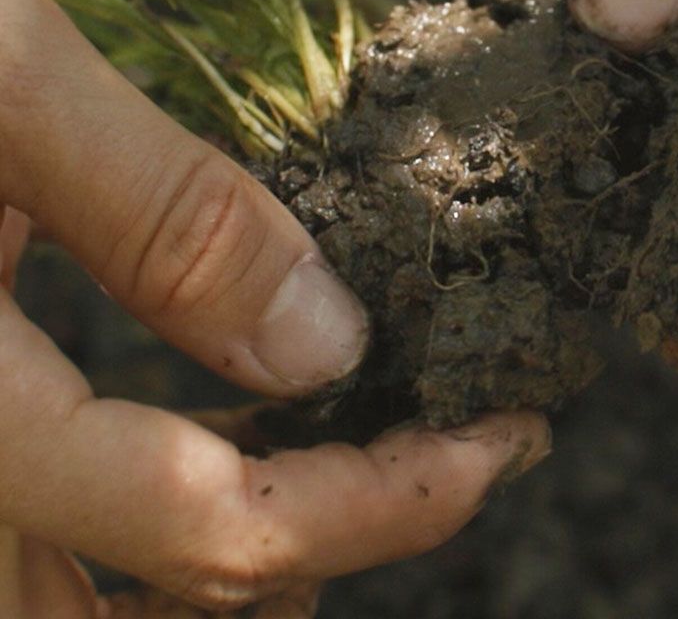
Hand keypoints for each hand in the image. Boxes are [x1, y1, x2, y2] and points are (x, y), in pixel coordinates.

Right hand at [0, 0, 549, 614]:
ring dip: (246, 563)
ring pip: (99, 611)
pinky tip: (233, 434)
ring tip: (362, 463)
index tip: (504, 440)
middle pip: (167, 615)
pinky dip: (164, 525)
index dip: (392, 503)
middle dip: (329, 552)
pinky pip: (53, 550)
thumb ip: (160, 218)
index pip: (218, 531)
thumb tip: (328, 343)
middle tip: (446, 461)